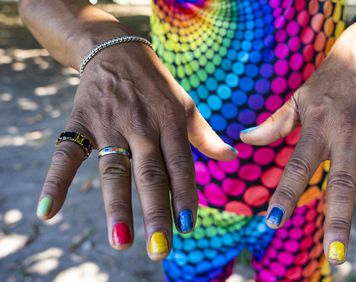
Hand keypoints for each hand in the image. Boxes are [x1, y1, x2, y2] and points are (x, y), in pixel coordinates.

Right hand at [35, 42, 236, 259]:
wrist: (116, 50)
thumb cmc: (157, 86)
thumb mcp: (185, 105)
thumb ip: (205, 136)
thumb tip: (232, 158)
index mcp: (170, 122)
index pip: (181, 166)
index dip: (185, 195)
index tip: (188, 226)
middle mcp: (142, 126)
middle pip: (150, 174)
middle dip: (156, 213)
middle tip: (160, 248)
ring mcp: (110, 124)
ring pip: (114, 169)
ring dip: (117, 207)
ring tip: (121, 242)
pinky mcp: (80, 122)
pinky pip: (66, 154)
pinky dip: (55, 181)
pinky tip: (48, 211)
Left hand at [240, 19, 355, 263]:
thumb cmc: (327, 82)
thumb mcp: (298, 99)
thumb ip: (274, 124)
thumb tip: (244, 140)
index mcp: (318, 128)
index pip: (298, 166)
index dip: (286, 194)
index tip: (273, 222)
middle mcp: (348, 133)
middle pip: (342, 181)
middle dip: (339, 217)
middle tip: (335, 253)